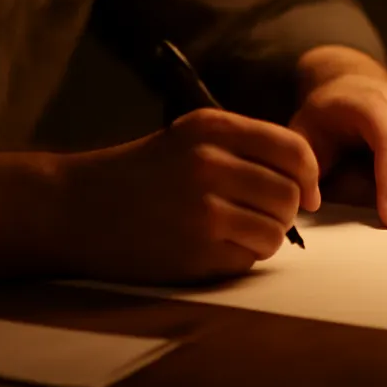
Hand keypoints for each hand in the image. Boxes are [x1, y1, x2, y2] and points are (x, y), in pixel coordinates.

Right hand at [54, 108, 321, 283]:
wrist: (77, 207)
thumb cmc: (141, 174)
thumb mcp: (189, 137)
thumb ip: (244, 147)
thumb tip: (306, 180)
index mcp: (211, 127)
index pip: (293, 148)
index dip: (309, 174)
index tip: (308, 192)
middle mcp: (210, 162)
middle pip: (289, 193)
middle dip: (285, 210)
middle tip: (261, 216)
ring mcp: (204, 208)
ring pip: (276, 230)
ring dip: (263, 237)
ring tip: (233, 232)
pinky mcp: (196, 249)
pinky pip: (249, 258)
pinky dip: (240, 258)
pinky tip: (212, 247)